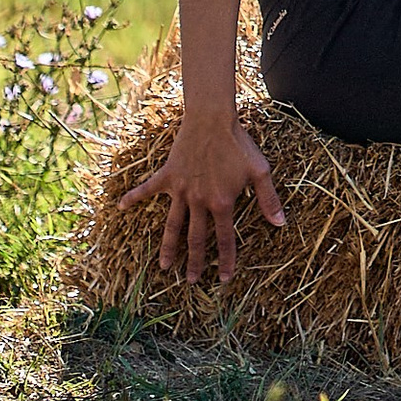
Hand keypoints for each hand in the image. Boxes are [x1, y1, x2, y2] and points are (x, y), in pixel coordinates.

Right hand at [116, 108, 285, 283]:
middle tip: (190, 281)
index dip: (225, 260)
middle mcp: (198, 202)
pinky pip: (147, 189)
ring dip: (168, 247)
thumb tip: (281, 224)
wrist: (213, 120)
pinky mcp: (168, 177)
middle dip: (194, 262)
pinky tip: (120, 206)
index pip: (225, 239)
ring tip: (164, 267)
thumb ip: (268, 199)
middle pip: (195, 239)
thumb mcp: (260, 171)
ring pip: (172, 226)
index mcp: (221, 203)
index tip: (224, 279)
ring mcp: (180, 191)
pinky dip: (134, 197)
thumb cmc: (239, 144)